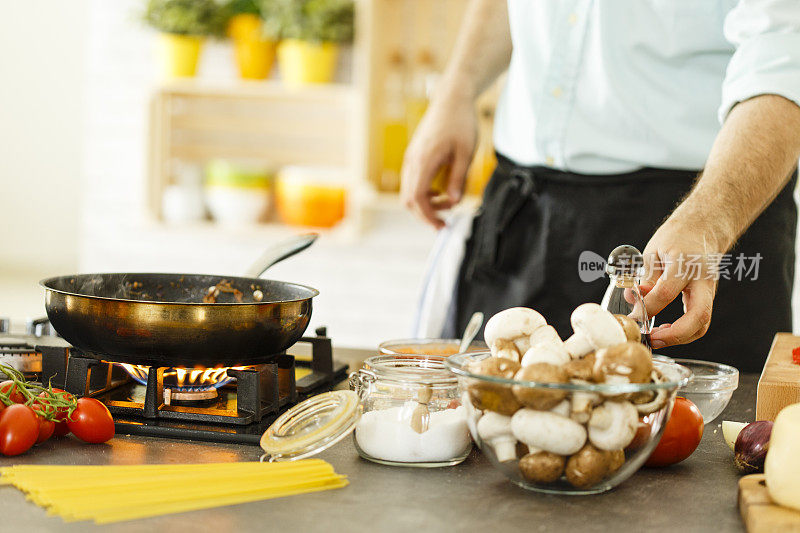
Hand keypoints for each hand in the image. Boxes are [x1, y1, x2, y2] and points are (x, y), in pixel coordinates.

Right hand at [401, 90, 476, 228]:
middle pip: (409, 200)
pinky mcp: (413, 156)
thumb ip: (458, 179)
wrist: (451, 99)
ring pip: (409, 192)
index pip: (418, 198)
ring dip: (426, 203)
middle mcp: (412, 161)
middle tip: (446, 221)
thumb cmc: (460, 122)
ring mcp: (410, 158)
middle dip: (426, 214)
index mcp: (424, 161)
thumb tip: (454, 202)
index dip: (428, 216)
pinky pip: (412, 182)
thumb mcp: (466, 153)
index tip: (442, 226)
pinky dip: (423, 192)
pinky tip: (440, 191)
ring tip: (448, 202)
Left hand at [641, 220, 720, 348]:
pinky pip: (700, 321)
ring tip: (655, 337)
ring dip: (680, 337)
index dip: (647, 308)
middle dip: (675, 334)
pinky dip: (684, 331)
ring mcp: (709, 290)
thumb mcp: (653, 252)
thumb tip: (633, 300)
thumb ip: (645, 278)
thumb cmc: (675, 238)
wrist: (702, 229)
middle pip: (698, 315)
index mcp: (684, 264)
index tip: (632, 317)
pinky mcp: (708, 298)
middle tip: (652, 339)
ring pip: (703, 323)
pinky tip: (665, 330)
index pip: (666, 292)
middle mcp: (702, 279)